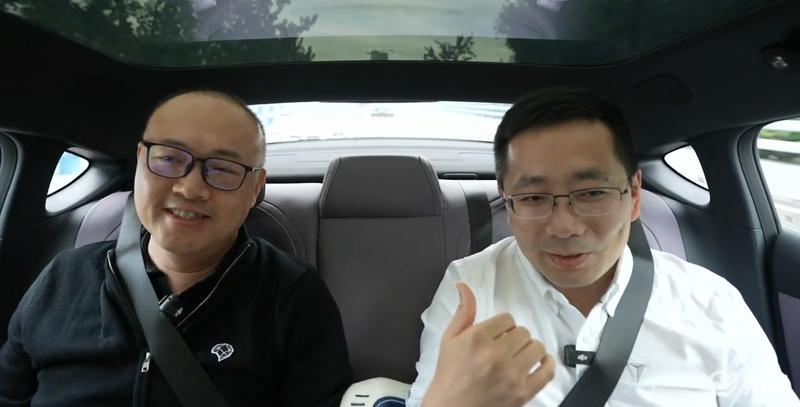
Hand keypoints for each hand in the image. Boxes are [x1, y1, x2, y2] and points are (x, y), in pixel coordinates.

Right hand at [422, 283, 553, 406]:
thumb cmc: (449, 373)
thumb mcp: (450, 339)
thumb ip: (463, 312)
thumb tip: (463, 286)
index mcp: (477, 339)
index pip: (507, 319)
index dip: (502, 325)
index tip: (497, 334)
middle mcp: (495, 355)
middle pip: (523, 332)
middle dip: (515, 336)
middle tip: (506, 346)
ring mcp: (511, 375)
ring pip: (536, 347)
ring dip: (529, 348)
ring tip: (519, 355)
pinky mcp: (522, 393)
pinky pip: (546, 372)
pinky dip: (547, 364)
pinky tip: (539, 362)